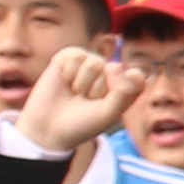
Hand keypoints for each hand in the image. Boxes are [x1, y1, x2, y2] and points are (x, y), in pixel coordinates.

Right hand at [16, 43, 135, 156]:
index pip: (136, 77)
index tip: (112, 100)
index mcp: (122, 90)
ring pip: (95, 62)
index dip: (125, 85)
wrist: (47, 129)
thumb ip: (123, 92)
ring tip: (75, 93)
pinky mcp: (67, 59)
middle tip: (85, 102)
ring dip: (83, 82)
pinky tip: (64, 81)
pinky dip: (69, 71)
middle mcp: (106, 75)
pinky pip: (76, 54)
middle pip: (114, 69)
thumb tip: (113, 64)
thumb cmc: (81, 124)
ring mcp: (87, 66)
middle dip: (97, 90)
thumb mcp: (108, 113)